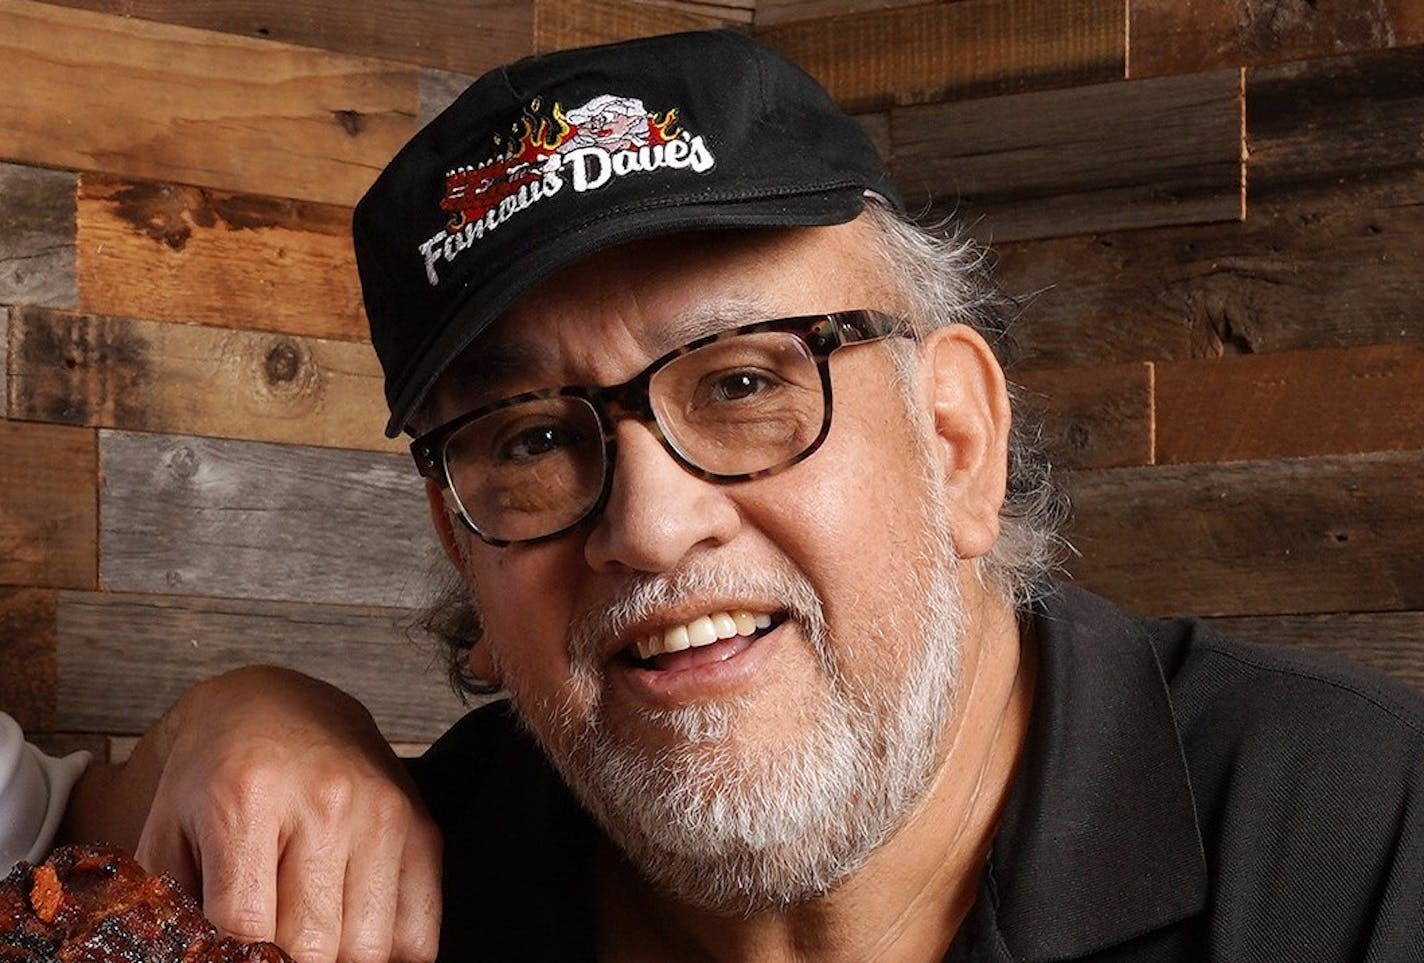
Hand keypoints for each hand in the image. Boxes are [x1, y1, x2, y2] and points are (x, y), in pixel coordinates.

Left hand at [65, 667, 440, 962]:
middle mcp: (326, 801)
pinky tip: (352, 937)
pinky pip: (419, 932)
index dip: (234, 959)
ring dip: (334, 957)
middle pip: (310, 944)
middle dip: (283, 961)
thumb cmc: (218, 772)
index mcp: (248, 796)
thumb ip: (170, 903)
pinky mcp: (421, 828)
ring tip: (307, 937)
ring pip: (367, 948)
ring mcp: (382, 815)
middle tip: (267, 948)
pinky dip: (389, 955)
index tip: (231, 955)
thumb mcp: (167, 828)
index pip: (246, 926)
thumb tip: (188, 958)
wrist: (280, 705)